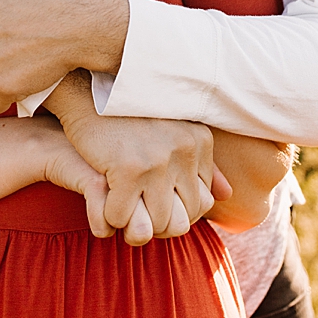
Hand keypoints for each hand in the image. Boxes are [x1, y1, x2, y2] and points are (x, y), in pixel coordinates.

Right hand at [47, 72, 227, 245]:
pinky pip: (120, 218)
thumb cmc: (132, 117)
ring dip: (133, 226)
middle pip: (181, 221)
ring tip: (122, 211)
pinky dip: (109, 217)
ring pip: (154, 225)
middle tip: (137, 217)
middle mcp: (185, 149)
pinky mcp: (127, 168)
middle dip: (157, 226)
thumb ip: (202, 164)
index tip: (156, 208)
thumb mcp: (176, 133)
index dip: (177, 214)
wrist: (91, 91)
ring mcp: (158, 159)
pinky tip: (104, 200)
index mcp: (199, 141)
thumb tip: (226, 195)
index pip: (202, 204)